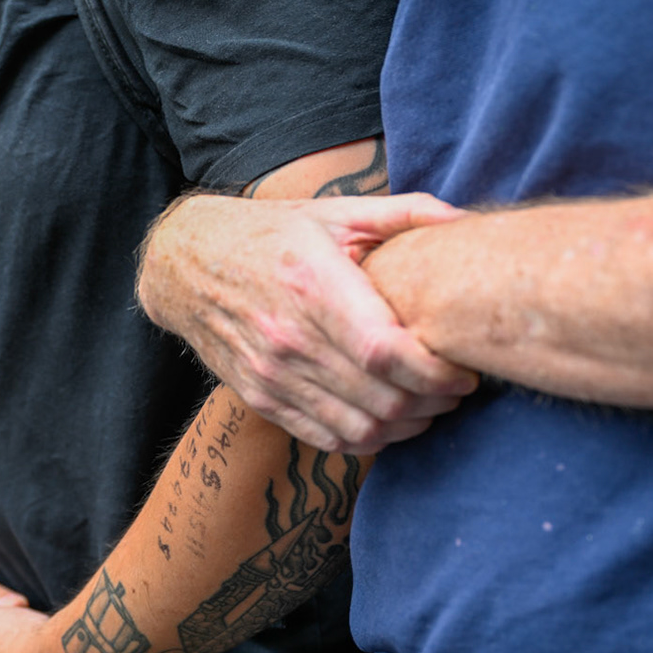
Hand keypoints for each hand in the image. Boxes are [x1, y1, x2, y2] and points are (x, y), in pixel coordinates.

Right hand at [138, 192, 474, 453]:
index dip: (435, 373)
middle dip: (434, 402)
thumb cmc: (270, 235)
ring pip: (361, 428)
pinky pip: (329, 438)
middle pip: (382, 399)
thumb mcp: (333, 212)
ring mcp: (273, 376)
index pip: (386, 353)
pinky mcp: (262, 399)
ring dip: (408, 427)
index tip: (463, 371)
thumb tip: (468, 220)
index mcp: (314, 286)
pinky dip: (370, 440)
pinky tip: (392, 421)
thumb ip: (405, 214)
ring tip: (431, 406)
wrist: (184, 267)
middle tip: (458, 388)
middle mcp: (290, 338)